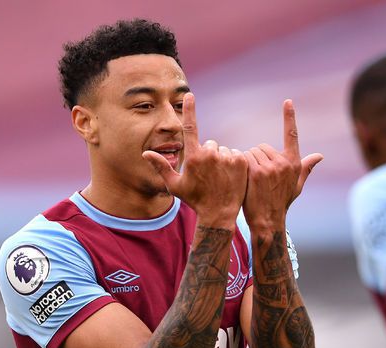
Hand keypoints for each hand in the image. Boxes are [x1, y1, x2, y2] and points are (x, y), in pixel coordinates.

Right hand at [143, 93, 247, 228]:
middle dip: (208, 155)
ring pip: (222, 150)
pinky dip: (232, 163)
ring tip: (219, 177)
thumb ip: (161, 167)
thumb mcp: (174, 185)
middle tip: (207, 174)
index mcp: (193, 157)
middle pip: (209, 144)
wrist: (219, 213)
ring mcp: (226, 157)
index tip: (190, 95)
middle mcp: (210, 154)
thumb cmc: (194, 200)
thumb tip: (145, 154)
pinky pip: (234, 154)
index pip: (190, 127)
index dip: (189, 110)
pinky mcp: (240, 161)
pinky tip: (229, 177)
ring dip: (220, 159)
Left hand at [243, 100, 322, 228]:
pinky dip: (241, 166)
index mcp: (294, 163)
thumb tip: (320, 156)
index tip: (288, 101)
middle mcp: (284, 162)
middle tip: (258, 177)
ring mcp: (270, 166)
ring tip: (252, 180)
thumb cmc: (281, 203)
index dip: (290, 117)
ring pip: (252, 152)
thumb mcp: (296, 185)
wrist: (268, 221)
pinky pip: (244, 158)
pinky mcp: (256, 171)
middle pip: (263, 146)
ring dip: (248, 162)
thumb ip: (306, 168)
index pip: (292, 135)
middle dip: (258, 157)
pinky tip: (244, 179)